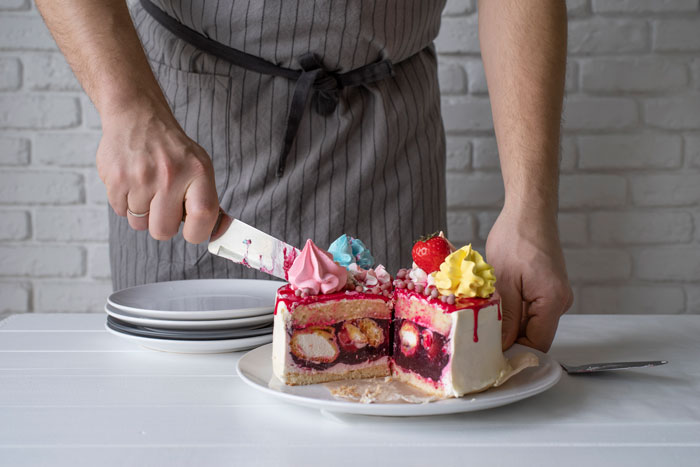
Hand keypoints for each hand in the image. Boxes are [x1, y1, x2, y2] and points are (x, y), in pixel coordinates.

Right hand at [96, 97, 219, 243]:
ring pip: (139, 224)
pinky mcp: (116, 179)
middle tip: (163, 204)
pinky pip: (121, 212)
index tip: (192, 230)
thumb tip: (219, 234)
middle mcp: (170, 174)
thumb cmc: (172, 150)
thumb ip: (207, 201)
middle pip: (163, 231)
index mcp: (197, 172)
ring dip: (142, 212)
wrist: (137, 116)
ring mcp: (141, 177)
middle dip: (163, 224)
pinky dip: (125, 202)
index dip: (197, 232)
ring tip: (146, 187)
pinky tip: (132, 181)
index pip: (203, 216)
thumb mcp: (199, 167)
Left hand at [485, 204, 572, 352]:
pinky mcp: (547, 287)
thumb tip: (502, 346)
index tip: (489, 354)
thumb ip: (505, 317)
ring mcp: (555, 294)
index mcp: (553, 302)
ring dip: (509, 322)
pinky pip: (530, 308)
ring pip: (531, 322)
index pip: (537, 344)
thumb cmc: (516, 238)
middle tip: (479, 337)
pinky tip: (495, 302)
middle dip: (508, 338)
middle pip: (535, 335)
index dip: (514, 352)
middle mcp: (560, 301)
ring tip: (483, 317)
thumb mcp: (503, 281)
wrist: (529, 210)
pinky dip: (513, 309)